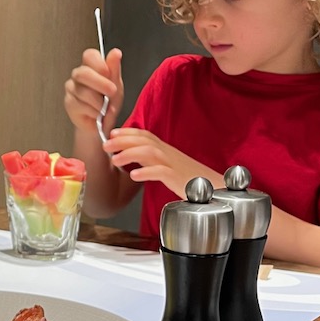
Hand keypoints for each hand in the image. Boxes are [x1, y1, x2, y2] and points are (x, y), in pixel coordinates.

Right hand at [64, 47, 123, 135]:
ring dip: (99, 102)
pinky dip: (93, 111)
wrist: (102, 125)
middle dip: (100, 83)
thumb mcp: (116, 85)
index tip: (108, 73)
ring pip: (83, 91)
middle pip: (83, 72)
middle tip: (112, 91)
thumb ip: (114, 69)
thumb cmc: (108, 104)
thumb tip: (116, 52)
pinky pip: (80, 105)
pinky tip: (97, 114)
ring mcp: (72, 88)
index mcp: (91, 67)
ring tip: (105, 107)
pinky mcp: (69, 103)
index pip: (89, 55)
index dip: (99, 64)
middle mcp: (79, 75)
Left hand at [103, 127, 218, 197]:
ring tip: (114, 160)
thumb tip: (131, 157)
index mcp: (166, 150)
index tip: (111, 133)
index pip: (145, 135)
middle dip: (123, 141)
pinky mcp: (178, 178)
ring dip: (130, 154)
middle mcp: (169, 154)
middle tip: (105, 145)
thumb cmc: (189, 178)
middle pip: (144, 141)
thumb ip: (152, 160)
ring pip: (151, 152)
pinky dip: (146, 173)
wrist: (214, 188)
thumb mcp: (168, 165)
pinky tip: (133, 176)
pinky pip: (161, 172)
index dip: (128, 132)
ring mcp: (174, 165)